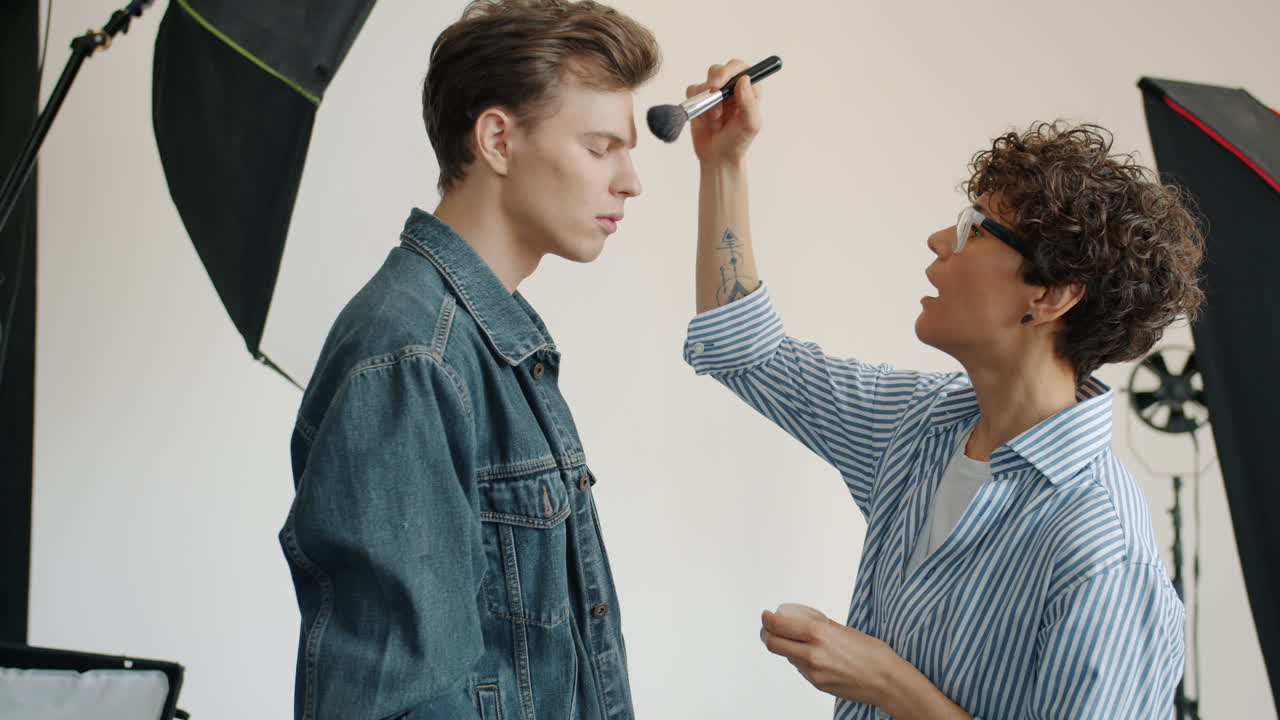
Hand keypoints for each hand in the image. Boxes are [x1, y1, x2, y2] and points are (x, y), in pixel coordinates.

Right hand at [687, 59, 764, 166]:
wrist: (718, 157)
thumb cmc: (738, 142)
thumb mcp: (750, 124)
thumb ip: (749, 102)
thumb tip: (743, 79)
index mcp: (750, 90)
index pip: (739, 67)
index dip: (728, 70)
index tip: (720, 83)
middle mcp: (732, 88)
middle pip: (719, 70)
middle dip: (713, 82)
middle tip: (713, 94)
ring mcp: (715, 94)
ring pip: (704, 83)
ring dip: (707, 101)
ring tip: (715, 119)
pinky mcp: (700, 100)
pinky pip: (692, 93)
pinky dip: (696, 106)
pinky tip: (706, 119)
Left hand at [760, 603, 900, 706]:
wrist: (887, 681)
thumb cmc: (871, 653)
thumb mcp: (842, 629)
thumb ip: (818, 624)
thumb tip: (800, 620)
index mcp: (818, 635)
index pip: (778, 626)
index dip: (767, 619)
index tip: (766, 615)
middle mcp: (812, 655)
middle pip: (772, 644)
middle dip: (766, 634)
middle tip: (768, 628)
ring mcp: (813, 672)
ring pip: (786, 657)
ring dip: (786, 647)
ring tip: (799, 641)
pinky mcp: (817, 684)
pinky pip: (800, 669)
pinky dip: (800, 660)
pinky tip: (815, 656)